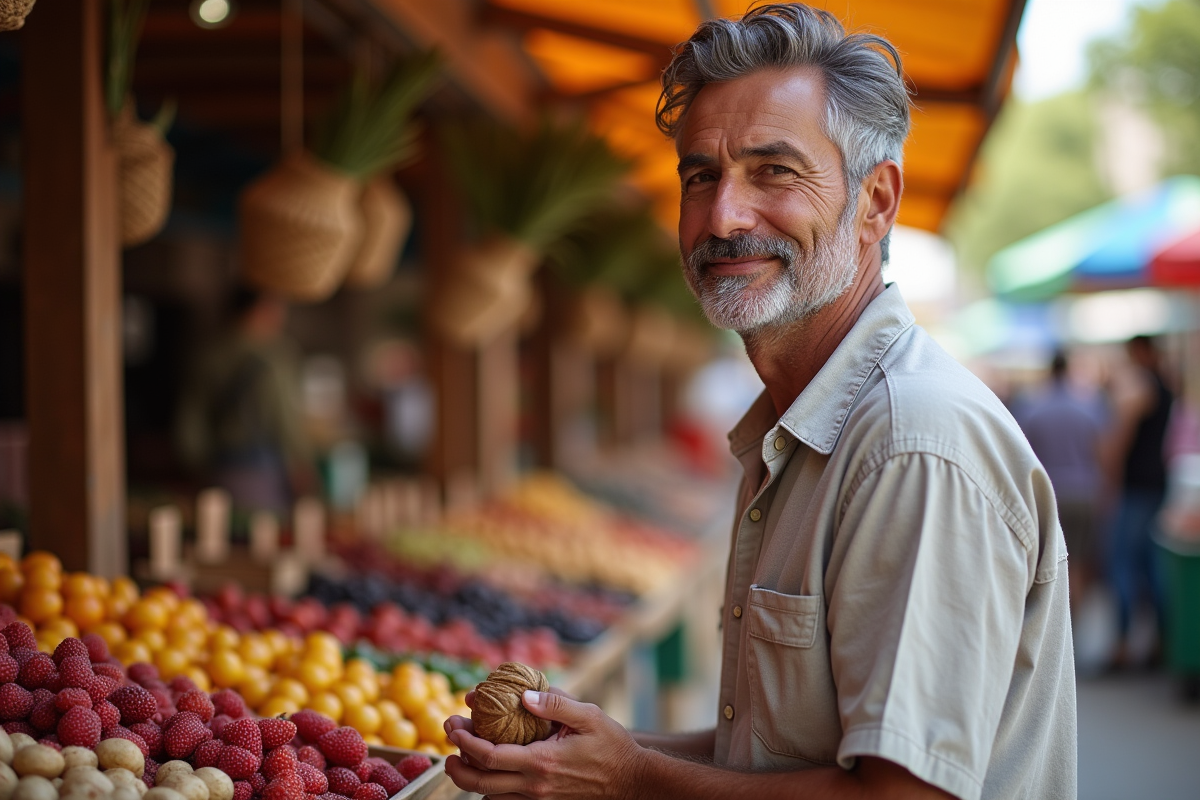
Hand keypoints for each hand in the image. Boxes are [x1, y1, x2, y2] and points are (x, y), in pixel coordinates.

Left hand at [443, 690, 645, 799]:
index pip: (490, 756)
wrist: (632, 782)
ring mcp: (537, 797)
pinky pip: (505, 799)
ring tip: (462, 750)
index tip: (454, 723)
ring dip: (470, 773)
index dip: (465, 741)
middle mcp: (534, 785)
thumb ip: (554, 703)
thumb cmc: (612, 747)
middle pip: (479, 781)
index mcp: (542, 761)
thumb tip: (523, 695)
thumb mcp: (589, 715)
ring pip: (489, 793)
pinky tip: (490, 765)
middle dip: (455, 761)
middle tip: (448, 736)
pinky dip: (489, 784)